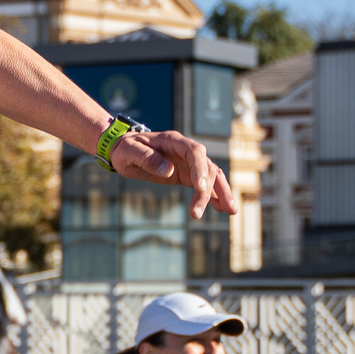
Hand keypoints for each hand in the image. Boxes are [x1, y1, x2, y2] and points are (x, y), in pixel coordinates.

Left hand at [111, 128, 236, 219]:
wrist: (123, 150)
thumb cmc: (125, 148)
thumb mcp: (129, 151)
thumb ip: (146, 158)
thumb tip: (167, 169)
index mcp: (173, 141)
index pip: (195, 152)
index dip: (200, 168)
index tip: (199, 188)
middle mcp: (185, 150)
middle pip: (207, 166)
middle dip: (209, 189)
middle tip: (198, 213)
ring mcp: (188, 162)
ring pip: (212, 176)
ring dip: (221, 193)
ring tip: (231, 211)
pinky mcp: (186, 174)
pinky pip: (205, 184)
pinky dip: (214, 196)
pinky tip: (223, 209)